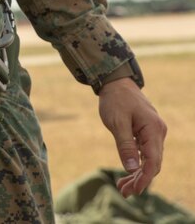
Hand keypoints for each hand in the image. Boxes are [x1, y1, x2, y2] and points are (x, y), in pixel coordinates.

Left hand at [98, 77, 166, 196]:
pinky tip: (128, 172)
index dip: (145, 179)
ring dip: (138, 174)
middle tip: (123, 191)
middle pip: (153, 163)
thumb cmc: (115, 99)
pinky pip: (146, 152)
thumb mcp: (117, 122)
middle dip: (140, 180)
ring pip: (150, 159)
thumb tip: (133, 168)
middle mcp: (158, 132)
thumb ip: (125, 145)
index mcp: (153, 129)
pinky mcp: (148, 132)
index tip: (134, 190)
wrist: (115, 82)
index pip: (153, 161)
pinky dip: (137, 163)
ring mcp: (154, 132)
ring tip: (123, 186)